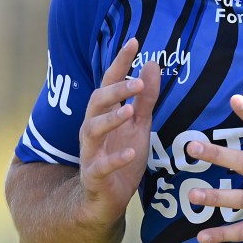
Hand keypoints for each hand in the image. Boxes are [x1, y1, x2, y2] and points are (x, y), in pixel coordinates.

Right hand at [77, 38, 159, 225]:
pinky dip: (115, 159)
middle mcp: (94, 129)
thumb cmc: (122, 157)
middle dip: (115, 90)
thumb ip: (145, 98)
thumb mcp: (139, 126)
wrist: (104, 201)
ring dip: (110, 119)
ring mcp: (91, 152)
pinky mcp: (94, 177)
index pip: (110, 82)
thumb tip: (152, 63)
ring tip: (129, 111)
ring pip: (92, 130)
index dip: (120, 62)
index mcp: (106, 114)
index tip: (134, 41)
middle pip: (97, 102)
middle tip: (138, 82)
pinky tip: (131, 152)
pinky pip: (100, 166)